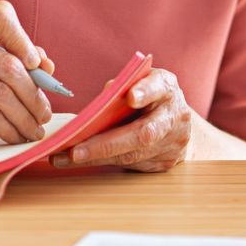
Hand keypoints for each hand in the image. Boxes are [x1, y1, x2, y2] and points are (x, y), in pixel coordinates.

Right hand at [0, 1, 57, 153]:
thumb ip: (6, 59)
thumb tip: (46, 65)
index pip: (0, 15)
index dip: (23, 38)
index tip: (38, 64)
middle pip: (8, 64)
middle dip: (34, 93)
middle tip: (45, 112)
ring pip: (2, 93)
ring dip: (25, 116)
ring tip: (35, 130)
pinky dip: (9, 128)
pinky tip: (15, 136)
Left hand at [51, 67, 195, 172]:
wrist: (180, 123)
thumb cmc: (152, 96)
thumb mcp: (142, 81)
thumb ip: (123, 86)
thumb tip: (99, 104)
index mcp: (167, 88)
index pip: (159, 87)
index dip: (146, 92)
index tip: (131, 97)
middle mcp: (175, 116)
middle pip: (143, 133)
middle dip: (106, 144)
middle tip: (75, 151)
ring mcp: (172, 144)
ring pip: (132, 155)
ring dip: (97, 158)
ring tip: (65, 157)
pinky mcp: (164, 163)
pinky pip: (130, 164)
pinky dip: (103, 162)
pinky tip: (78, 160)